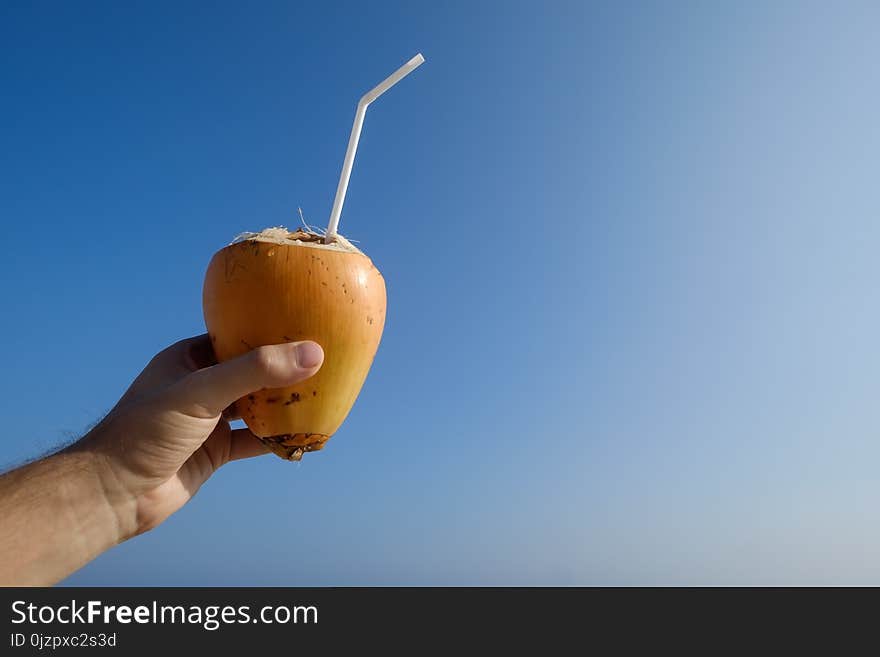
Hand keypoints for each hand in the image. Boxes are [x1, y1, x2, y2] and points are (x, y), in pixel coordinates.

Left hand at [82, 334, 323, 537]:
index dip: (268, 330)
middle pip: (252, 371)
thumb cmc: (145, 431)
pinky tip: (303, 438)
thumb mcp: (201, 391)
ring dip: (284, 405)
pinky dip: (278, 439)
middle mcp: (201, 386)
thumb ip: (255, 371)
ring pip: (257, 407)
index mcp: (189, 359)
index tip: (305, 324)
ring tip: (322, 394)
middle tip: (324, 359)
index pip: (235, 336)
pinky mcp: (216, 451)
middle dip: (284, 368)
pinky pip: (255, 441)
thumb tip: (312, 353)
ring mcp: (209, 420)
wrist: (113, 494)